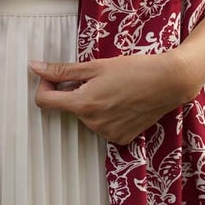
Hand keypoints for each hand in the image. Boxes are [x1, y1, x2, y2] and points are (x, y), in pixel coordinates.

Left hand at [29, 50, 189, 145]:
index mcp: (83, 104)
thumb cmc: (134, 69)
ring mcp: (107, 134)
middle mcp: (92, 123)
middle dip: (76, 93)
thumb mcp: (95, 66)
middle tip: (98, 79)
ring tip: (114, 90)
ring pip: (87, 117)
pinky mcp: (121, 139)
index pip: (45, 101)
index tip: (56, 77)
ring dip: (93, 104)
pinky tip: (123, 103)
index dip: (45, 86)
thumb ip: (62, 70)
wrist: (168, 82)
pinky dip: (107, 115)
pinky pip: (103, 126)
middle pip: (69, 108)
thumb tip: (35, 67)